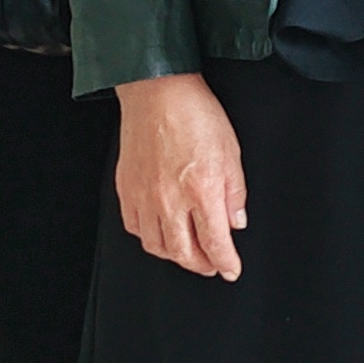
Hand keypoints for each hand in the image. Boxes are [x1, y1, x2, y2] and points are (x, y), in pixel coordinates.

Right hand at [115, 73, 246, 275]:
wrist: (158, 92)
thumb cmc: (195, 114)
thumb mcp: (232, 152)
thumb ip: (235, 192)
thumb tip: (236, 221)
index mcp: (202, 190)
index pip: (215, 242)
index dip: (225, 262)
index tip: (231, 270)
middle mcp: (170, 199)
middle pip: (184, 252)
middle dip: (202, 265)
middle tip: (212, 265)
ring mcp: (145, 197)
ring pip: (157, 246)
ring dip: (175, 256)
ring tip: (188, 253)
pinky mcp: (127, 189)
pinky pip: (135, 228)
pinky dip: (149, 238)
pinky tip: (161, 233)